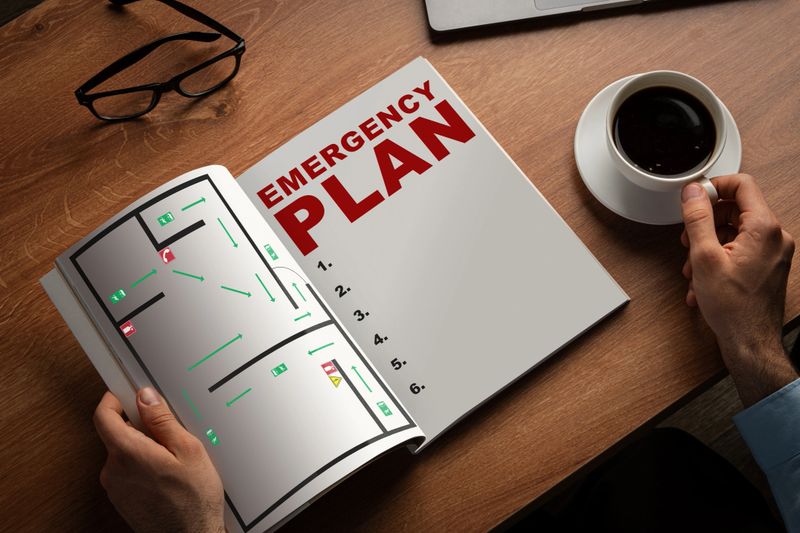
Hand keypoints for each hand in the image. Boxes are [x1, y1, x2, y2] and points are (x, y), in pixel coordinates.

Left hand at [93, 388, 224, 532]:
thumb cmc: (193, 500)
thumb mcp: (188, 449)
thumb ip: (162, 420)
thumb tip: (146, 397)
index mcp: (128, 453)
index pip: (103, 415)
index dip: (113, 398)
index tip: (126, 391)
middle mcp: (114, 470)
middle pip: (116, 432)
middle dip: (139, 424)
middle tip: (166, 427)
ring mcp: (115, 486)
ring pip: (123, 451)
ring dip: (143, 445)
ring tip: (172, 455)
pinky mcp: (121, 498)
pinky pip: (126, 469)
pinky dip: (142, 463)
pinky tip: (167, 471)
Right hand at [680, 174, 797, 405]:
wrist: (749, 341)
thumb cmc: (732, 307)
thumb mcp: (704, 257)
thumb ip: (698, 219)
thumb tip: (693, 192)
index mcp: (764, 228)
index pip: (742, 185)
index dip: (714, 187)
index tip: (695, 198)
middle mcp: (775, 237)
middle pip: (736, 209)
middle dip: (706, 222)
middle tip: (688, 238)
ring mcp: (774, 252)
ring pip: (735, 231)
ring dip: (709, 244)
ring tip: (693, 266)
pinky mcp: (768, 265)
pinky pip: (741, 249)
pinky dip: (719, 257)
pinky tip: (703, 278)